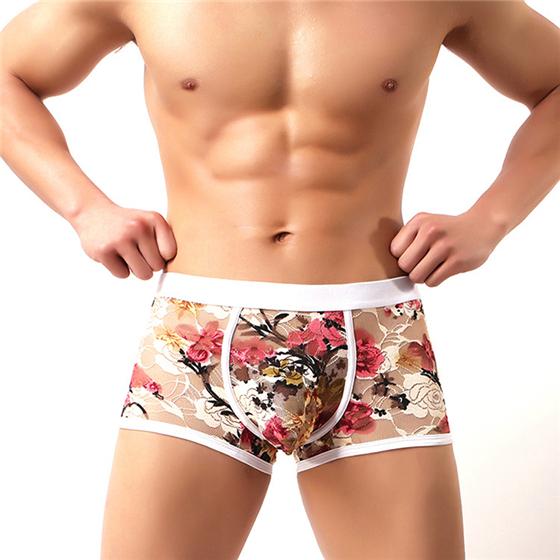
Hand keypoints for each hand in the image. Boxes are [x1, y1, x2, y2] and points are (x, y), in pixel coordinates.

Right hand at [71, 200, 176, 278]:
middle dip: (148, 264)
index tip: (152, 247)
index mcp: (154, 219)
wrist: (93, 213)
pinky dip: (119, 269)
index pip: (170, 253)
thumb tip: (172, 273)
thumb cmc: (129, 224)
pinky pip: (123, 275)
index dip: (161, 255)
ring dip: (136, 269)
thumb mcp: (151, 223)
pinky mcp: (103, 251)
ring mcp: (120, 239)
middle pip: (157, 266)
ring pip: (143, 274)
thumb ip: (167, 242)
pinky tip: (113, 253)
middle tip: (136, 250)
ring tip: (127, 253)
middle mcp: (138, 227)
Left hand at [389, 209, 504, 286]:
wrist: (483, 225)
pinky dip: (434, 280)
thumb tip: (383, 265)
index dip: (402, 257)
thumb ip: (406, 238)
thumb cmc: (446, 229)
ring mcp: (445, 246)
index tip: (414, 255)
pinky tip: (443, 270)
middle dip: (411, 269)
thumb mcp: (425, 223)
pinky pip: (433, 281)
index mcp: (419, 222)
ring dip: (422, 277)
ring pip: (417, 276)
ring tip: (432, 267)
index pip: (395, 251)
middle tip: (422, 264)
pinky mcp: (457, 261)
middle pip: (404, 266)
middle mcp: (431, 232)